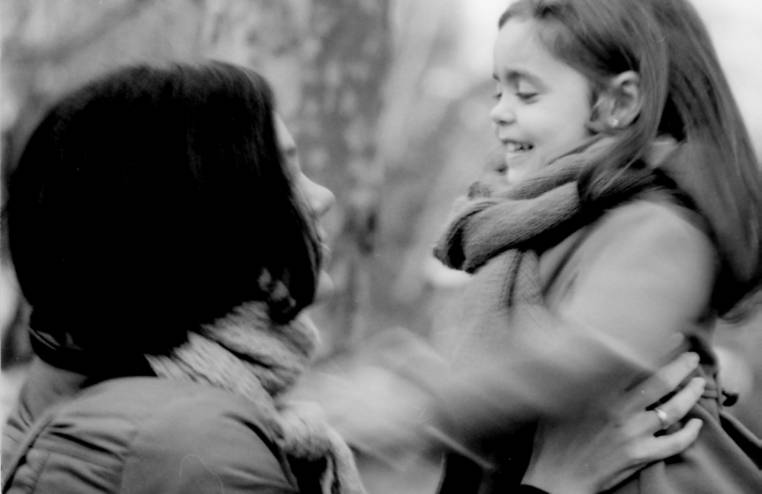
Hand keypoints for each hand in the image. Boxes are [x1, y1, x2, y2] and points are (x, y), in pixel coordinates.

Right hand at [522, 352, 704, 493]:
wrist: (557, 476)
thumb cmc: (552, 438)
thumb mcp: (556, 399)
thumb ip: (572, 377)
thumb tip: (577, 352)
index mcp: (599, 392)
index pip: (636, 362)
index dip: (658, 347)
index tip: (673, 336)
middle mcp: (619, 409)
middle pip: (660, 382)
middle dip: (681, 366)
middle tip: (692, 357)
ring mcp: (632, 433)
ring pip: (673, 410)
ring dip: (691, 394)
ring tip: (699, 383)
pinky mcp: (640, 455)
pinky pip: (674, 444)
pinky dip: (689, 434)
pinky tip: (695, 425)